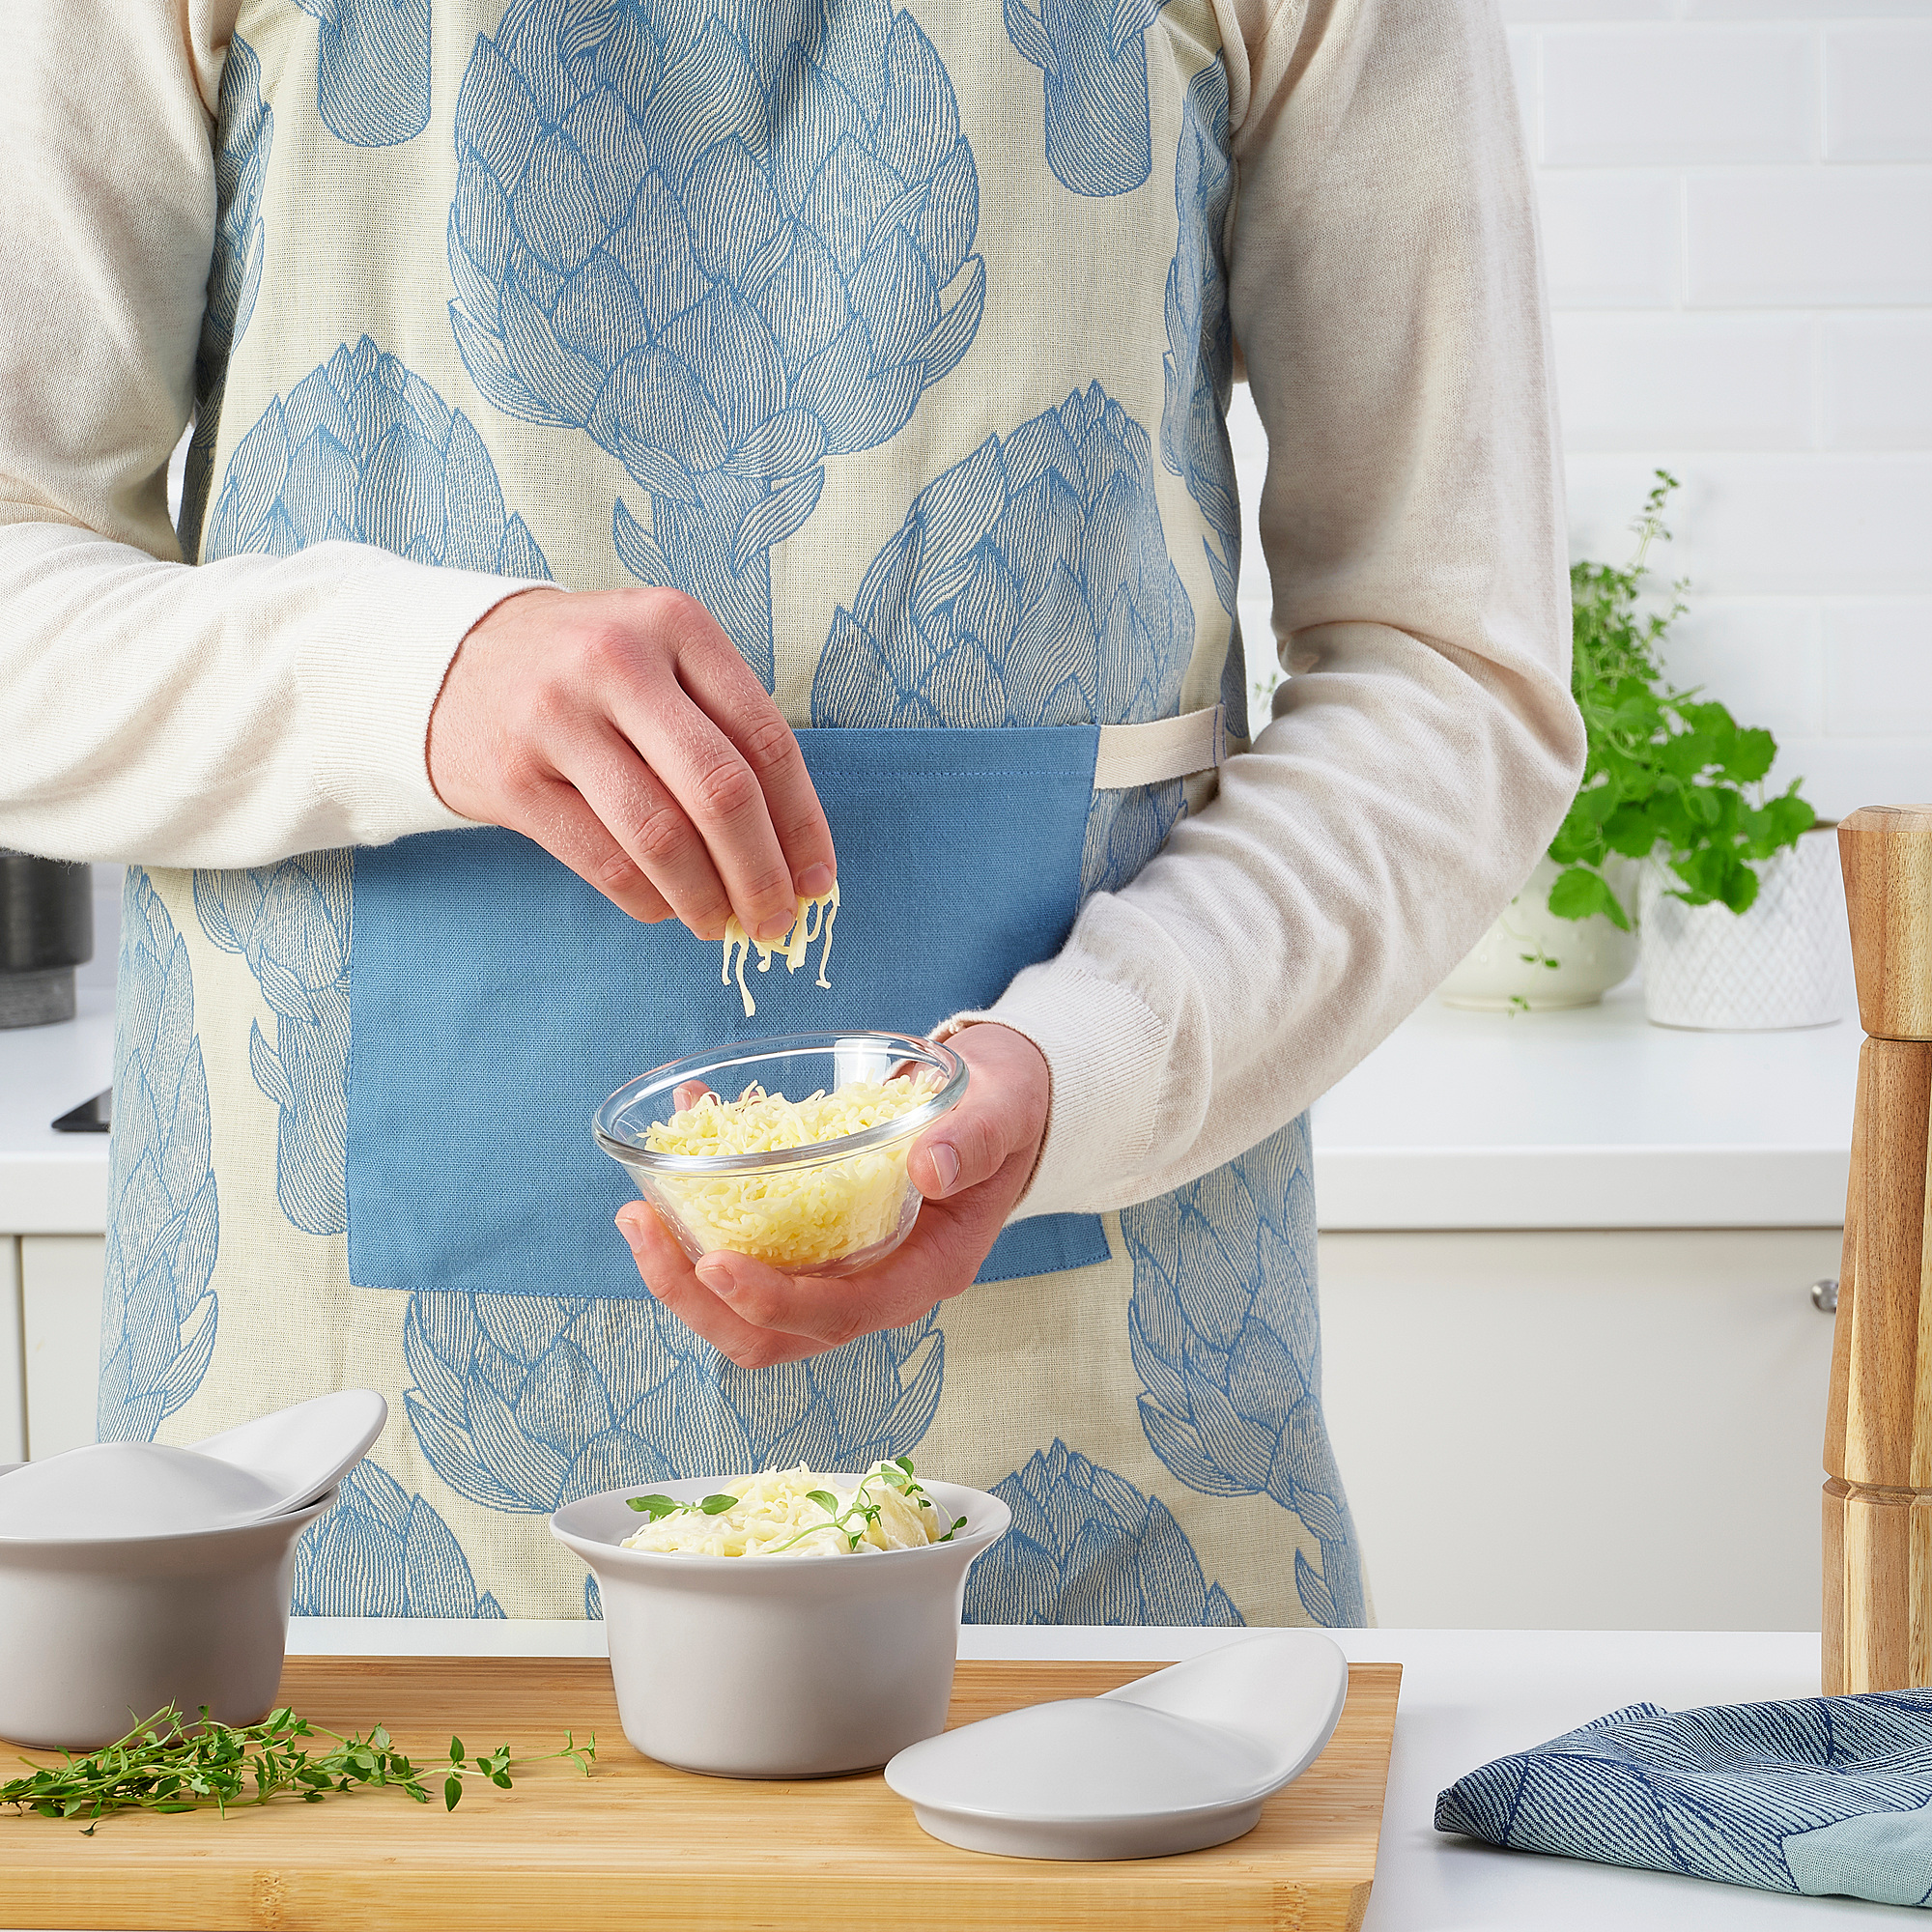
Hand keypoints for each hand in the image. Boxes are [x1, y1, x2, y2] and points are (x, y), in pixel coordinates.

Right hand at [427, 586, 834, 941]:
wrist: (450, 662)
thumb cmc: (589, 674)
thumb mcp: (662, 661)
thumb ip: (726, 734)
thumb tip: (795, 855)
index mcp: (674, 624)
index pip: (765, 740)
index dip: (801, 823)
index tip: (818, 879)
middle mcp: (617, 661)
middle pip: (720, 792)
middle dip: (761, 873)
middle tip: (777, 921)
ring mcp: (556, 718)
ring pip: (661, 837)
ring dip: (706, 899)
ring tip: (722, 926)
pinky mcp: (511, 778)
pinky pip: (603, 862)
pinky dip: (649, 901)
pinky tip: (668, 909)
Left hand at [616, 1025, 1050, 1367]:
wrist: (1002, 1106)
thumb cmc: (1004, 1112)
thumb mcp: (1002, 1113)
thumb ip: (973, 1141)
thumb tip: (929, 1167)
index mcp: (926, 1271)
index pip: (841, 1315)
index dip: (774, 1301)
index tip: (714, 1263)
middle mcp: (876, 1287)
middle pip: (773, 1337)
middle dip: (697, 1301)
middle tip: (642, 1229)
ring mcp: (841, 1272)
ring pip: (747, 1314)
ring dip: (682, 1278)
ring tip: (638, 1213)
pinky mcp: (813, 1243)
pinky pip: (748, 1254)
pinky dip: (700, 1221)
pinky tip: (678, 1146)